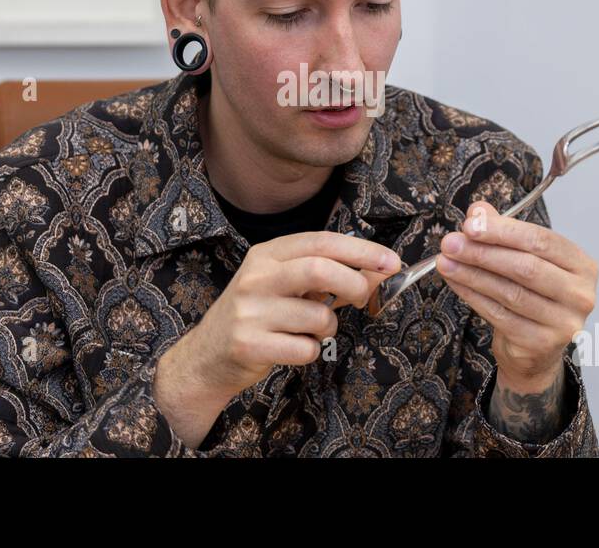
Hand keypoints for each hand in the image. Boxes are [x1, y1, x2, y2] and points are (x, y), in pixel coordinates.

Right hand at [170, 231, 401, 399]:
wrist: (206, 356)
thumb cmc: (257, 315)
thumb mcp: (286, 286)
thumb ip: (329, 276)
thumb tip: (380, 271)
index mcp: (266, 254)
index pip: (321, 242)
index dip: (361, 251)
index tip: (391, 262)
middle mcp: (255, 277)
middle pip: (319, 269)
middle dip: (354, 284)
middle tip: (364, 298)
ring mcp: (249, 311)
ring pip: (318, 316)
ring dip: (329, 327)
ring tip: (310, 330)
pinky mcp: (249, 344)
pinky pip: (305, 349)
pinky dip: (311, 351)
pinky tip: (293, 348)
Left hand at [435, 200, 597, 388]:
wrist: (537, 347)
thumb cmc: (534, 295)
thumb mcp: (524, 257)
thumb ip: (503, 231)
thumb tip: (478, 211)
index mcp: (582, 265)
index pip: (542, 240)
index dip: (503, 231)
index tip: (470, 225)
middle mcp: (580, 294)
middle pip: (526, 267)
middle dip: (483, 252)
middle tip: (451, 243)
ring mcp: (564, 322)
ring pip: (510, 292)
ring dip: (472, 274)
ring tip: (445, 261)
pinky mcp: (542, 343)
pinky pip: (500, 314)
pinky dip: (473, 295)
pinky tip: (455, 282)